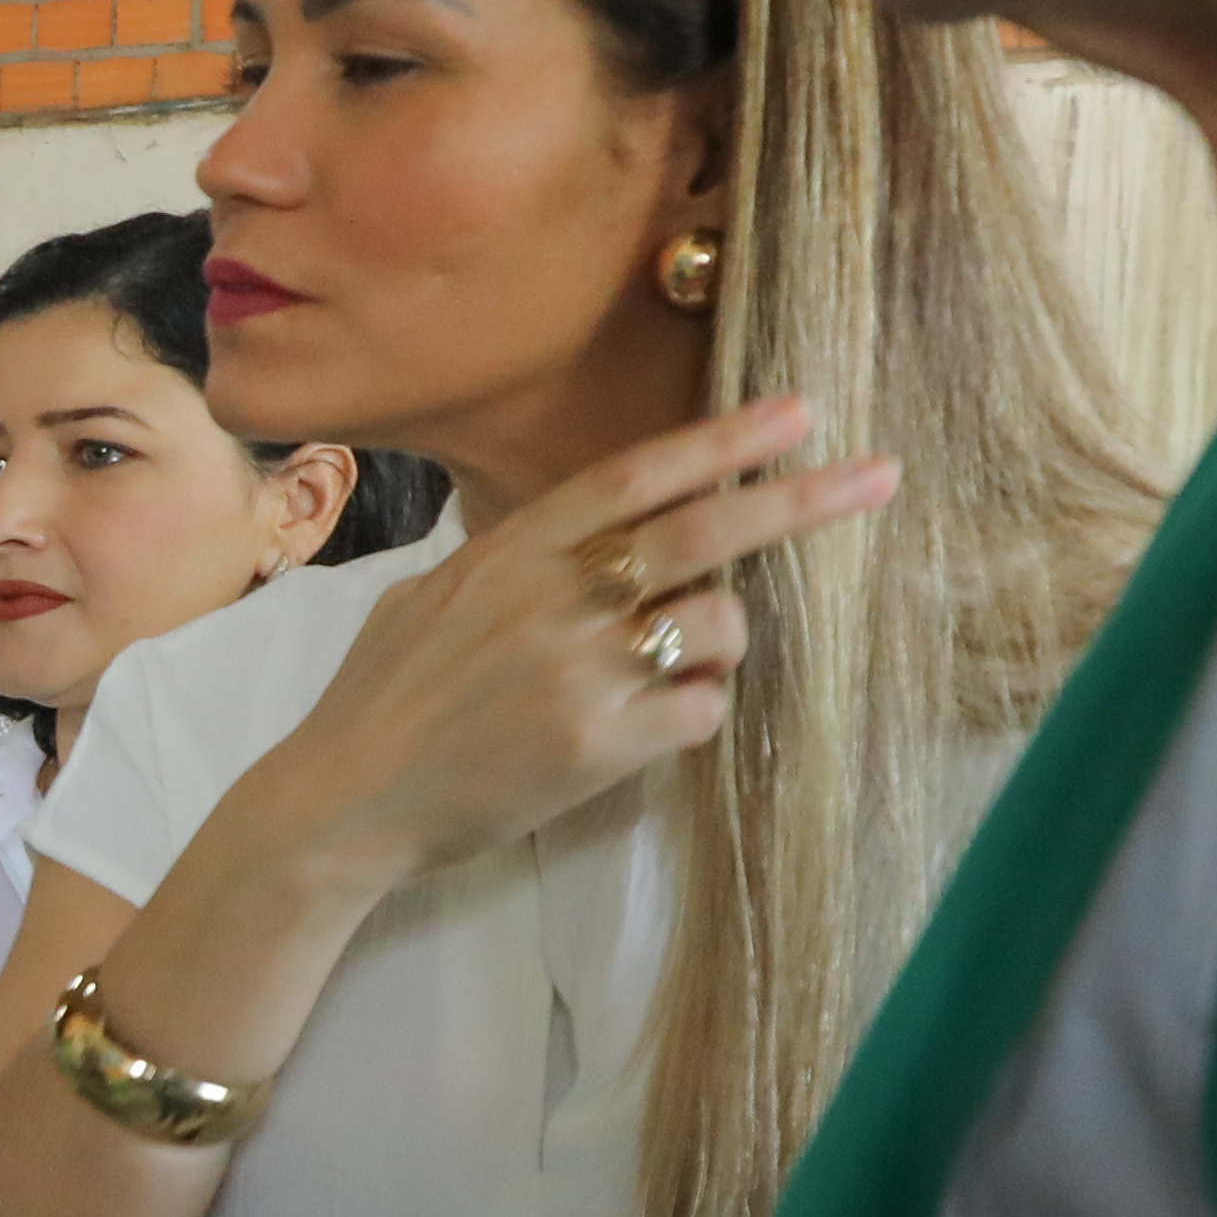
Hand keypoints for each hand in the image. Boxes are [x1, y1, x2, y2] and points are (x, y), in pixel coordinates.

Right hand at [256, 398, 900, 897]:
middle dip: (800, 499)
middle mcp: (550, 598)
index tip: (795, 413)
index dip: (720, 442)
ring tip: (678, 668)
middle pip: (701, 532)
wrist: (341, 802)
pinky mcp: (598, 744)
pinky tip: (654, 725)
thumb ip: (510, 560)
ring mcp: (577, 670)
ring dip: (723, 643)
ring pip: (717, 627)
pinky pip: (699, 712)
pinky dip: (695, 712)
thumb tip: (579, 536)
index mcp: (510, 552)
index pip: (633, 477)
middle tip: (876, 475)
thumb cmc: (379, 702)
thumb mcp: (429, 598)